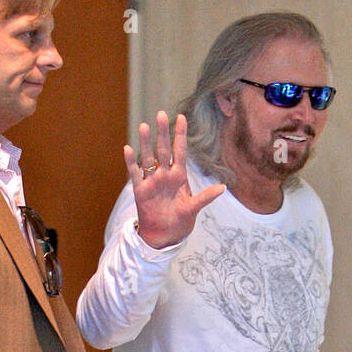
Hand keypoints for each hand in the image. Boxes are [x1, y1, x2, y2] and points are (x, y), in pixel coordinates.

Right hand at [126, 111, 224, 249]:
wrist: (164, 236)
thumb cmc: (180, 221)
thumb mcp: (193, 208)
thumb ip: (205, 197)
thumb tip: (223, 187)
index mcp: (179, 176)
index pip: (180, 151)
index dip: (180, 135)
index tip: (181, 117)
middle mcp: (165, 175)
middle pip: (163, 150)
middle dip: (162, 133)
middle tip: (161, 114)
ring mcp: (152, 182)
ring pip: (148, 158)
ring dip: (146, 143)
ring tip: (144, 126)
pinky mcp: (141, 191)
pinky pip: (135, 174)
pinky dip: (131, 162)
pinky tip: (128, 148)